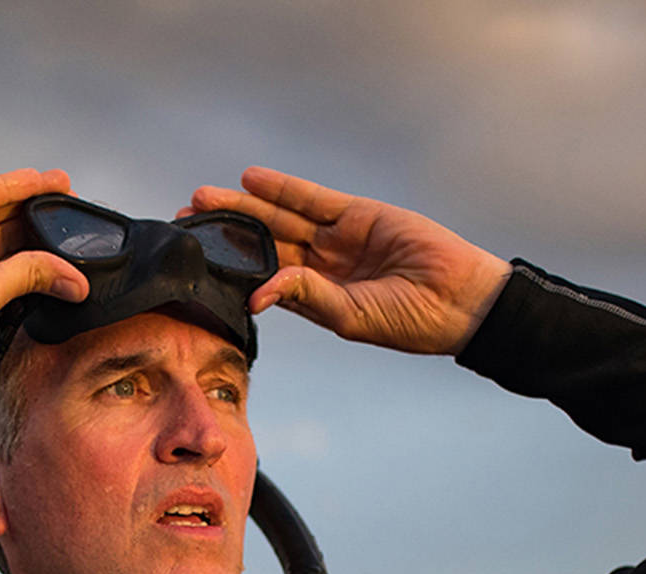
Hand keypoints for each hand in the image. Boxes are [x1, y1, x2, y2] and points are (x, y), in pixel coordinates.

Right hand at [0, 169, 89, 353]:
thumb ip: (30, 276)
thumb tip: (77, 283)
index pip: (13, 268)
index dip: (44, 256)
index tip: (77, 250)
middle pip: (8, 235)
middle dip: (42, 224)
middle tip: (77, 212)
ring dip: (31, 199)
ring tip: (66, 188)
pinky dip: (9, 186)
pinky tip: (38, 181)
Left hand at [187, 167, 511, 354]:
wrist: (460, 299)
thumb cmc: (409, 321)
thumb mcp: (349, 316)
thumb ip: (305, 297)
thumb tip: (258, 292)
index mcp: (316, 300)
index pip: (262, 280)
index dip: (229, 270)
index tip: (194, 263)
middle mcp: (323, 268)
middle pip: (263, 244)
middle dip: (224, 233)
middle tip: (185, 222)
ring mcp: (339, 239)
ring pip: (281, 218)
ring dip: (243, 207)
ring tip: (204, 198)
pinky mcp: (358, 214)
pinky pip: (313, 199)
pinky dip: (283, 189)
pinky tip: (251, 181)